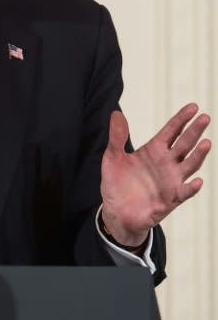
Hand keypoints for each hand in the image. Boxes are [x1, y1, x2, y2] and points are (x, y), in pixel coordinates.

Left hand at [100, 103, 210, 246]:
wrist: (115, 212)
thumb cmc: (116, 183)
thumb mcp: (112, 157)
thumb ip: (116, 137)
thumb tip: (116, 113)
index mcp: (154, 150)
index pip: (171, 131)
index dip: (182, 119)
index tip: (193, 106)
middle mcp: (166, 163)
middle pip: (184, 144)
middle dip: (194, 131)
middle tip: (205, 117)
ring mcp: (170, 181)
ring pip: (189, 165)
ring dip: (198, 155)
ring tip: (206, 143)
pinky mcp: (169, 200)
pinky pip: (183, 193)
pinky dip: (191, 188)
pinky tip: (197, 181)